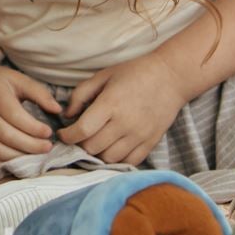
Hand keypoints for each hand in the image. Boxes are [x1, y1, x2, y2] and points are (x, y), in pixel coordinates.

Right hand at [0, 59, 60, 170]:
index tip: (49, 133)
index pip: (15, 116)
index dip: (34, 128)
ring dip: (15, 157)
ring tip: (32, 156)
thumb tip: (58, 110)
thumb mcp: (18, 79)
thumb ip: (39, 93)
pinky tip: (10, 162)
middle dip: (29, 146)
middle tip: (46, 148)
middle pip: (5, 135)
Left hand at [57, 56, 185, 165]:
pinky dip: (117, 160)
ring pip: (109, 159)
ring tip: (94, 143)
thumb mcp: (103, 76)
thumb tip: (67, 114)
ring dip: (97, 154)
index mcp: (110, 104)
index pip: (82, 131)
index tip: (63, 134)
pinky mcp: (151, 143)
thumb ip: (80, 94)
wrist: (171, 77)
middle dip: (79, 145)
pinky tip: (111, 149)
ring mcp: (139, 135)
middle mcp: (124, 123)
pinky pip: (129, 162)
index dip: (67, 136)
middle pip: (92, 148)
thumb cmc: (134, 73)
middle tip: (77, 138)